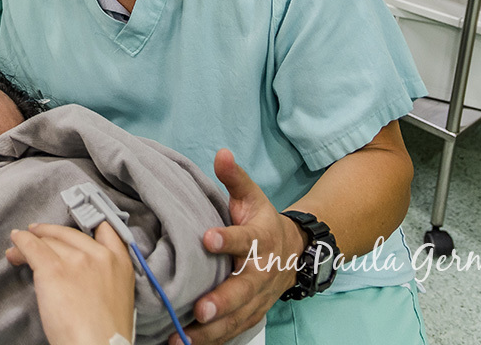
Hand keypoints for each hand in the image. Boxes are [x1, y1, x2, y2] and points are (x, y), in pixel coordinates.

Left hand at [7, 222, 134, 344]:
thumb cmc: (106, 334)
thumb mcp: (118, 298)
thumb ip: (106, 277)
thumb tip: (83, 274)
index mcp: (120, 263)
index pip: (105, 230)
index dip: (87, 225)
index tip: (74, 230)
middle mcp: (99, 255)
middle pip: (69, 235)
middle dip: (50, 235)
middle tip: (37, 236)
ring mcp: (76, 260)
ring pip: (48, 241)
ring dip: (31, 243)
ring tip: (18, 248)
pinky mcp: (53, 269)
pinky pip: (32, 247)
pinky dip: (21, 243)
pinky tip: (15, 243)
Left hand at [174, 150, 304, 344]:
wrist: (295, 253)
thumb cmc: (262, 222)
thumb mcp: (252, 197)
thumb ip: (235, 178)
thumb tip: (221, 153)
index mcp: (260, 238)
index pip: (244, 239)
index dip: (228, 239)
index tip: (207, 238)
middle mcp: (261, 271)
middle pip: (244, 288)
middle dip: (223, 299)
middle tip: (201, 307)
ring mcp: (259, 297)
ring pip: (239, 316)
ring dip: (213, 329)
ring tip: (184, 336)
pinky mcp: (253, 314)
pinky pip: (235, 330)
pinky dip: (215, 340)